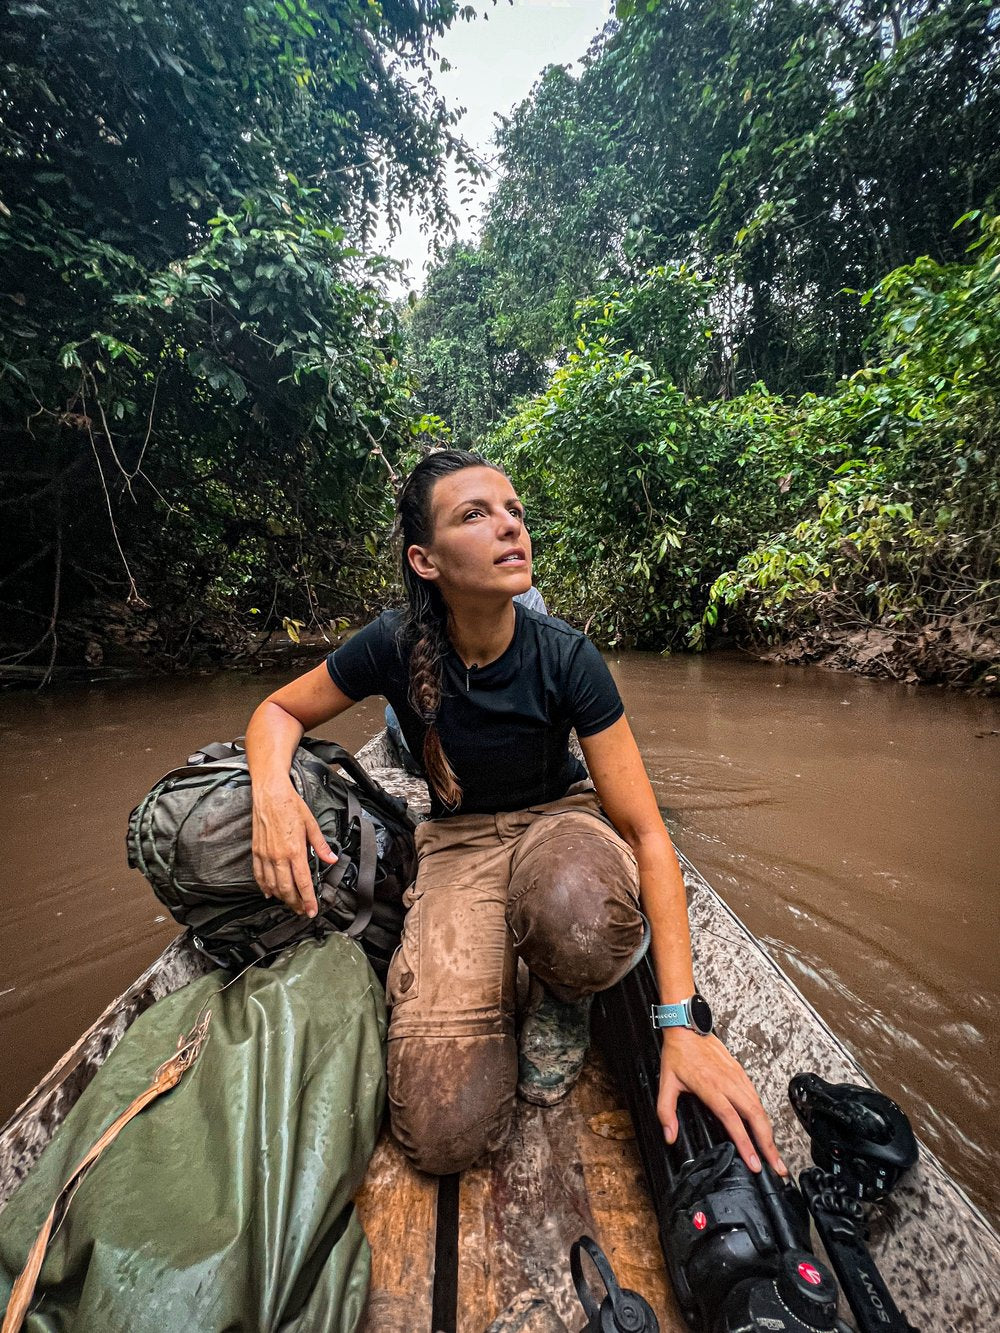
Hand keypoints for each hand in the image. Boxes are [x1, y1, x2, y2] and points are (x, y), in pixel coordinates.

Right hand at [251, 779, 336, 916]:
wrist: (270, 794)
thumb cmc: (290, 806)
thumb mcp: (311, 824)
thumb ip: (321, 846)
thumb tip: (331, 859)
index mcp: (295, 850)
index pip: (303, 882)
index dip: (308, 900)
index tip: (312, 910)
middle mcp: (279, 856)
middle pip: (287, 889)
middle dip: (296, 903)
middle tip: (302, 910)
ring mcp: (266, 855)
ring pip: (272, 885)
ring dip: (281, 898)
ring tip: (290, 903)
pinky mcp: (256, 851)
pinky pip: (258, 875)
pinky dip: (264, 887)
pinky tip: (269, 893)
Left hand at [657, 1028, 786, 1176]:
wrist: (687, 1026)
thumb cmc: (678, 1053)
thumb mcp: (666, 1082)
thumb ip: (665, 1111)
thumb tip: (669, 1135)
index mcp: (711, 1086)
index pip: (732, 1119)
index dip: (745, 1142)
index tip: (753, 1162)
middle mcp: (729, 1082)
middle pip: (755, 1116)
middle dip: (768, 1143)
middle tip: (777, 1166)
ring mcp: (738, 1077)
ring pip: (759, 1107)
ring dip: (769, 1132)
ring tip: (774, 1153)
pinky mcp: (741, 1073)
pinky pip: (756, 1097)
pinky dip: (764, 1116)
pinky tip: (765, 1129)